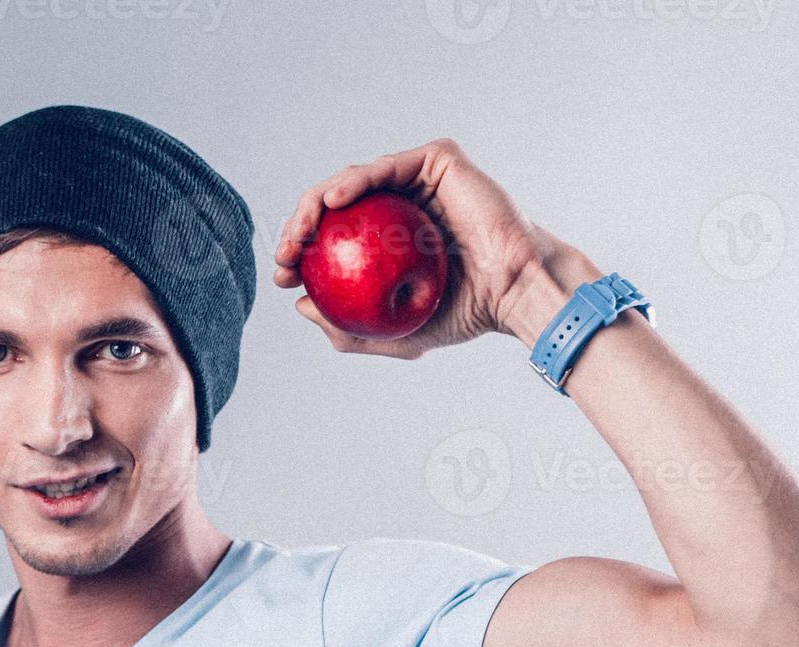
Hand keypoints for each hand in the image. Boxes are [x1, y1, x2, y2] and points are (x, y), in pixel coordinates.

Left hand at [273, 137, 571, 357]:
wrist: (515, 291)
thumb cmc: (466, 313)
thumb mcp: (397, 333)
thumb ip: (349, 328)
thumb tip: (299, 306)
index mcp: (393, 240)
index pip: (337, 239)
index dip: (301, 251)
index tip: (283, 275)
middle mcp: (403, 205)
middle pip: (337, 206)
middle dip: (300, 226)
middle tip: (285, 254)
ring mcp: (419, 182)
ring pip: (353, 181)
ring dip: (316, 203)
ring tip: (300, 232)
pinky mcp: (438, 162)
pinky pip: (386, 166)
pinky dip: (354, 181)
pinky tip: (331, 203)